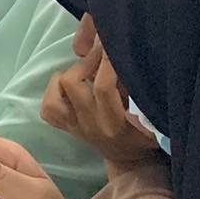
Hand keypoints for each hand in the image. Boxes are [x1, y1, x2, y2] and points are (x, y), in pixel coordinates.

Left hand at [40, 16, 156, 165]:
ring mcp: (75, 127)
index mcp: (115, 123)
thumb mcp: (151, 112)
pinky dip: (56, 91)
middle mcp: (91, 125)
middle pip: (72, 83)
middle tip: (102, 51)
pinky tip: (72, 84)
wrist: (130, 158)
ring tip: (87, 69)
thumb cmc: (146, 131)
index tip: (111, 40)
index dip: (105, 60)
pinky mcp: (66, 128)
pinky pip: (48, 108)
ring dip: (68, 75)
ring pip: (54, 94)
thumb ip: (137, 88)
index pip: (104, 87)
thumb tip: (124, 55)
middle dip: (87, 60)